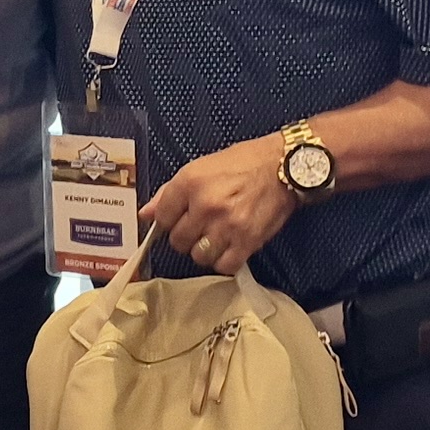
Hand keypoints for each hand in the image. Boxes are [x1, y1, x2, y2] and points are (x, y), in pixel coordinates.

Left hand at [136, 135, 299, 277]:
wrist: (284, 166)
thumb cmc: (243, 163)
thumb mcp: (201, 167)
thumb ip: (170, 192)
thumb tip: (145, 214)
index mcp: (190, 182)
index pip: (162, 217)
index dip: (169, 221)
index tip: (180, 218)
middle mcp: (205, 205)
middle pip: (178, 241)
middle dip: (186, 236)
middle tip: (201, 226)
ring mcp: (226, 226)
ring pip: (199, 256)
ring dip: (205, 250)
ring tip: (216, 236)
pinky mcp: (247, 242)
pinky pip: (224, 266)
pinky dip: (225, 260)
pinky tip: (230, 247)